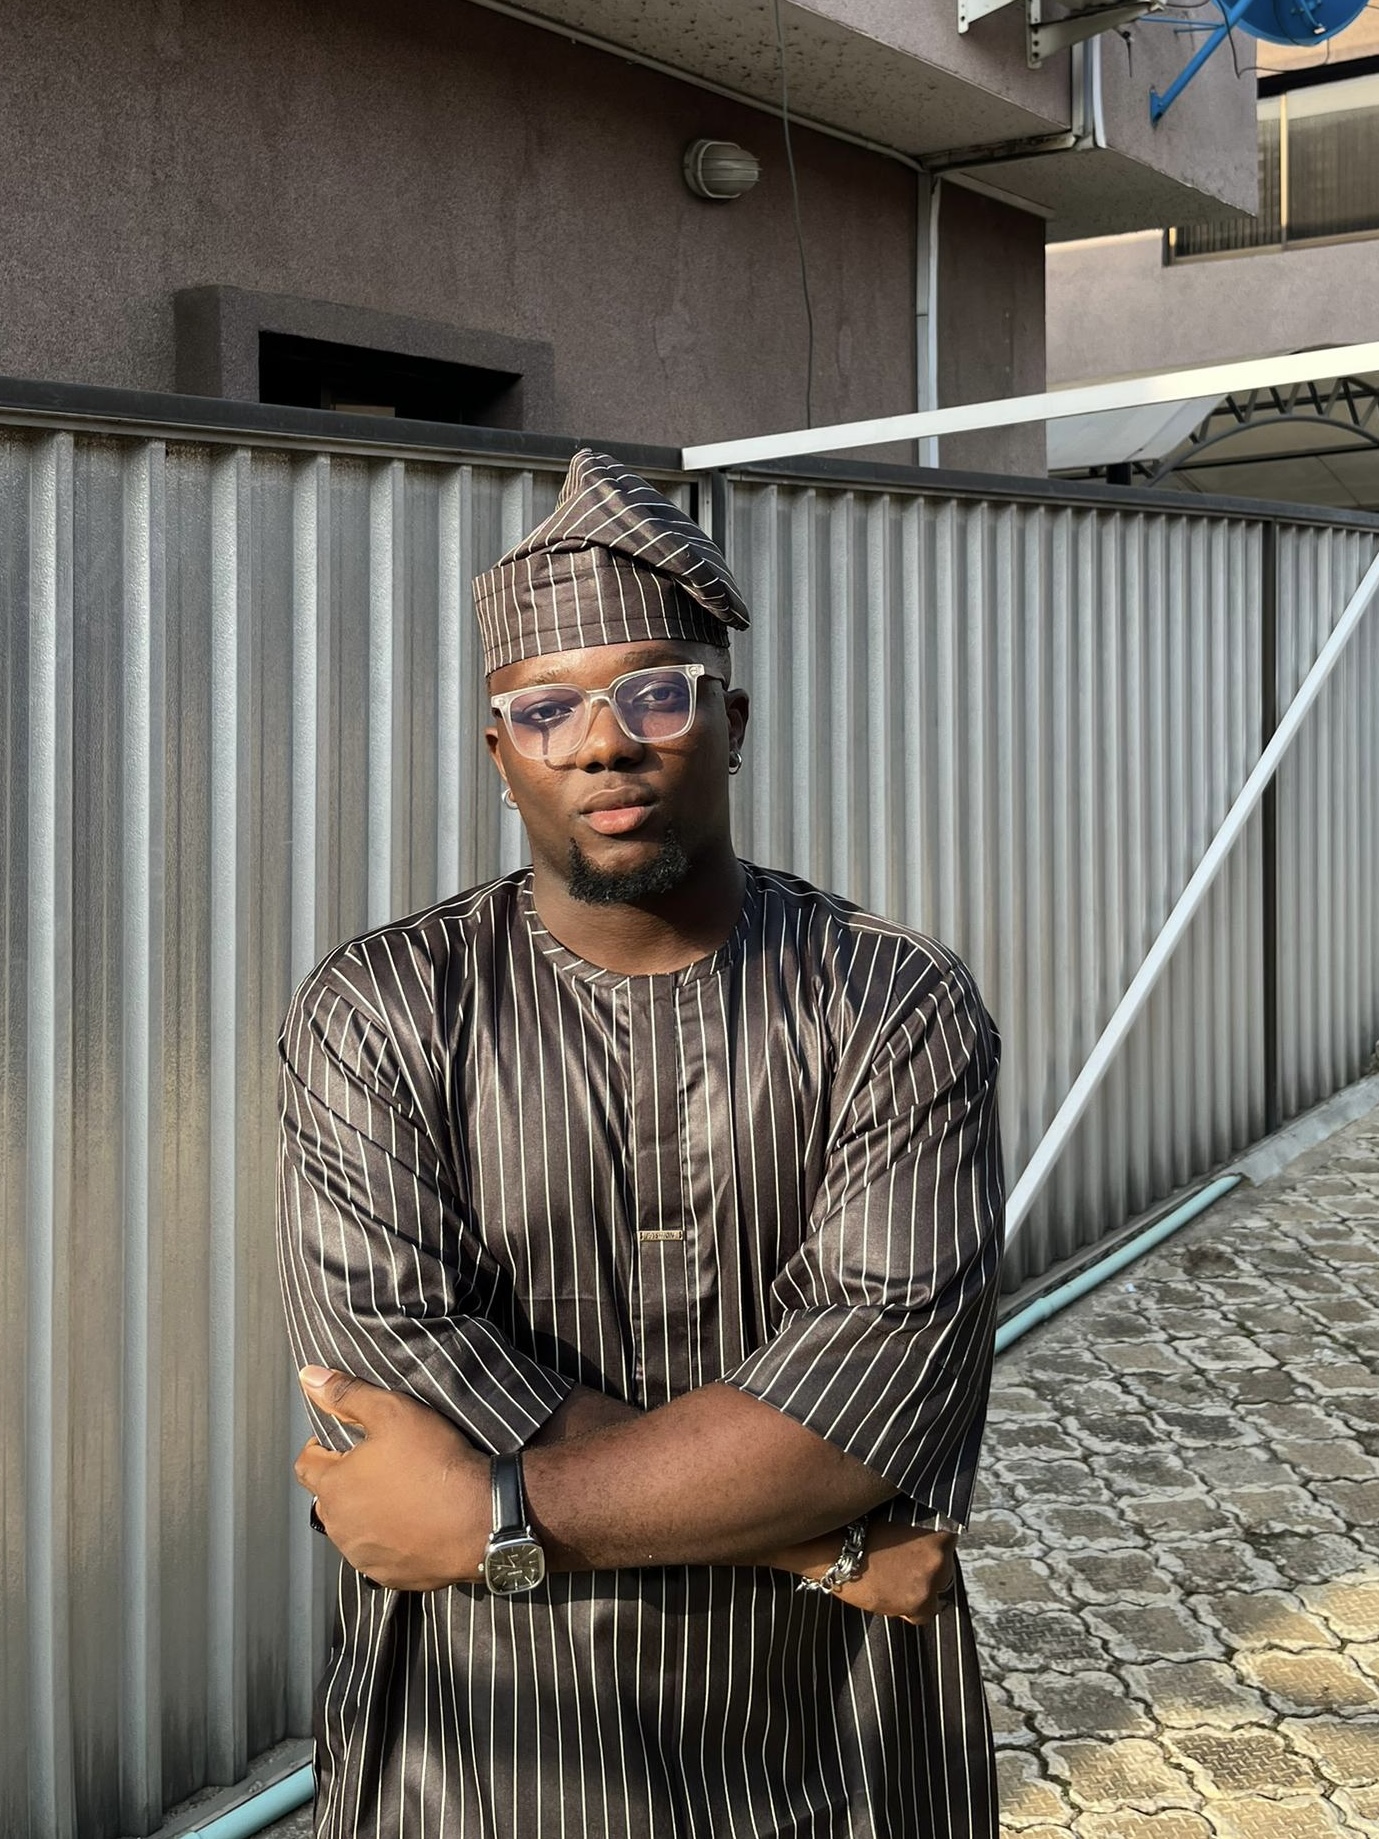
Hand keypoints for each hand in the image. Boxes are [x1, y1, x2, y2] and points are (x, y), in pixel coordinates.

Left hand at [294, 1366, 490, 1590]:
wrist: (480, 1516)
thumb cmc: (435, 1462)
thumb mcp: (392, 1412)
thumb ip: (346, 1394)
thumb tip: (308, 1377)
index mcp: (334, 1486)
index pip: (305, 1464)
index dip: (322, 1447)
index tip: (346, 1440)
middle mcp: (340, 1527)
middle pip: (328, 1498)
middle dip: (345, 1480)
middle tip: (381, 1463)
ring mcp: (364, 1557)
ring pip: (352, 1529)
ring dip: (365, 1512)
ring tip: (400, 1493)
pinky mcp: (389, 1576)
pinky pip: (378, 1555)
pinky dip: (388, 1540)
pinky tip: (413, 1522)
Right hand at [779, 1523, 955, 1623]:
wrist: (835, 1549)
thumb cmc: (859, 1528)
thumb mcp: (895, 1518)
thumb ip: (917, 1528)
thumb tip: (928, 1538)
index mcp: (937, 1528)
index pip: (949, 1541)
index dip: (934, 1545)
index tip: (921, 1548)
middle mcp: (940, 1554)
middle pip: (945, 1567)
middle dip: (929, 1568)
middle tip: (905, 1566)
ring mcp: (930, 1579)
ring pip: (937, 1591)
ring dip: (921, 1588)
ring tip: (895, 1581)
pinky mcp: (919, 1602)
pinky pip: (926, 1614)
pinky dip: (913, 1610)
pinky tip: (894, 1598)